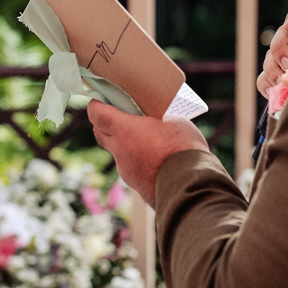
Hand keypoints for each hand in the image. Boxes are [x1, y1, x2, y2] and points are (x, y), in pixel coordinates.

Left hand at [88, 100, 208, 207]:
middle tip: (119, 116)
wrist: (191, 185)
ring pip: (119, 154)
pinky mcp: (137, 187)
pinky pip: (133, 170)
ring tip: (149, 141)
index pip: (97, 115)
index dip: (96, 106)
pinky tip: (158, 161)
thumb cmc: (183, 147)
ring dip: (127, 146)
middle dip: (105, 125)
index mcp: (124, 131)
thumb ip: (157, 119)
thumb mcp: (174, 120)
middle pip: (101, 134)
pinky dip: (140, 162)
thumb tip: (157, 118)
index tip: (99, 100)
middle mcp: (119, 152)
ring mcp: (126, 172)